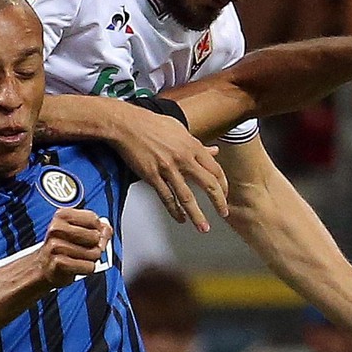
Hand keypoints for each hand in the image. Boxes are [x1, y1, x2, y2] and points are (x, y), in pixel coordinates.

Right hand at [36, 209, 112, 287]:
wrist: (43, 266)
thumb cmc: (62, 246)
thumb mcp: (78, 230)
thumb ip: (97, 227)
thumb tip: (107, 230)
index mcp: (62, 215)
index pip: (93, 218)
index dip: (98, 229)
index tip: (92, 234)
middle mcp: (56, 228)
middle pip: (95, 236)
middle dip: (95, 245)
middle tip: (86, 248)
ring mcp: (56, 246)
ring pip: (94, 253)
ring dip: (92, 259)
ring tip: (80, 258)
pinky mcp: (59, 263)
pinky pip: (89, 266)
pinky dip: (88, 269)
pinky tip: (78, 266)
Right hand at [109, 101, 228, 231]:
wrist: (127, 125)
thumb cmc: (152, 124)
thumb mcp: (180, 130)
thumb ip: (198, 145)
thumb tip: (214, 151)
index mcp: (192, 146)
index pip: (216, 170)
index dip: (223, 185)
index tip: (224, 195)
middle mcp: (183, 158)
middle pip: (208, 185)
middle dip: (218, 202)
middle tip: (223, 213)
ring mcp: (167, 168)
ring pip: (187, 197)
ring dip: (197, 215)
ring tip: (203, 227)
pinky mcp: (152, 176)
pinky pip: (166, 198)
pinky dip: (174, 211)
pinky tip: (180, 218)